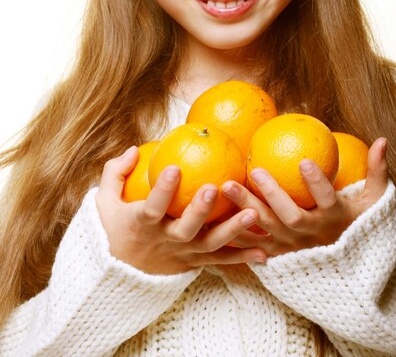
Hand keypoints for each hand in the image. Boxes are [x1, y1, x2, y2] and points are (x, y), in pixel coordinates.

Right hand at [95, 146, 267, 274]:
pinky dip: (242, 258)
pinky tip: (264, 253)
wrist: (118, 274)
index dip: (162, 190)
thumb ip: (115, 172)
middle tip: (214, 188)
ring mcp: (182, 254)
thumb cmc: (113, 229)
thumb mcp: (103, 202)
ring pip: (210, 245)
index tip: (174, 168)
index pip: (151, 207)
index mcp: (142, 224)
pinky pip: (220, 261)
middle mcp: (164, 241)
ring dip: (233, 230)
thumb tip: (135, 149)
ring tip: (253, 214)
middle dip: (200, 210)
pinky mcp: (194, 262)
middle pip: (185, 229)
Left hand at [222, 137, 387, 255]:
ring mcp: (292, 247)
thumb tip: (383, 140)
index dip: (316, 183)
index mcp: (335, 218)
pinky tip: (214, 213)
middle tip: (255, 169)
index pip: (327, 200)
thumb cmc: (359, 224)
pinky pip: (252, 245)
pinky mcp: (276, 255)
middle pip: (290, 217)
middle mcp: (312, 235)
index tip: (304, 161)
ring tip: (226, 184)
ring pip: (266, 229)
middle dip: (272, 195)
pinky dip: (233, 232)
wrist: (347, 271)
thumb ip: (376, 171)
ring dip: (245, 208)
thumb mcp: (374, 200)